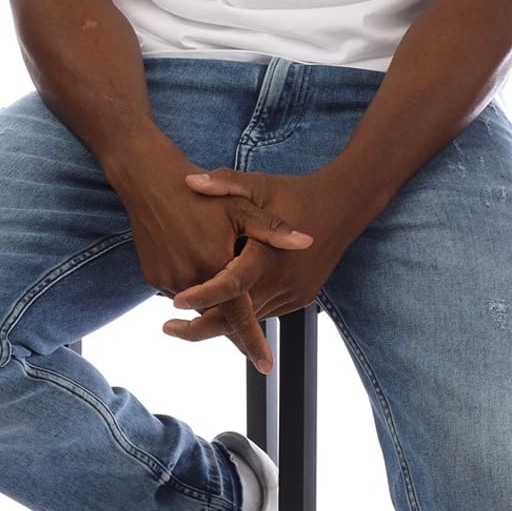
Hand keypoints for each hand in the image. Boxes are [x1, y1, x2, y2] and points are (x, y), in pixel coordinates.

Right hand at [115, 146, 312, 373]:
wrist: (148, 179)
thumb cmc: (198, 191)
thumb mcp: (240, 204)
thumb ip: (273, 230)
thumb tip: (308, 243)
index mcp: (215, 265)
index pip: (239, 315)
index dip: (254, 342)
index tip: (266, 367)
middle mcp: (189, 279)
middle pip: (217, 315)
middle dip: (234, 327)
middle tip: (251, 344)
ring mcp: (167, 280)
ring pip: (196, 305)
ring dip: (211, 303)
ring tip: (223, 285)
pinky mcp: (152, 276)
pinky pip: (177, 291)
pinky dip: (190, 288)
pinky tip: (196, 262)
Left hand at [162, 168, 367, 350]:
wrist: (342, 205)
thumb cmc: (294, 193)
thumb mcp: (257, 185)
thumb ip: (223, 184)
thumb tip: (189, 181)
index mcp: (267, 255)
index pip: (230, 286)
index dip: (201, 296)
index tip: (175, 303)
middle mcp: (281, 281)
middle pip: (237, 318)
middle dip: (201, 328)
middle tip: (170, 328)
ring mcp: (293, 294)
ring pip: (251, 319)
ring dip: (223, 321)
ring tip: (189, 321)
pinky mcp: (301, 298)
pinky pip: (266, 312)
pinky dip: (246, 312)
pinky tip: (225, 305)